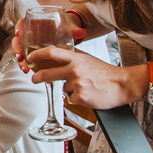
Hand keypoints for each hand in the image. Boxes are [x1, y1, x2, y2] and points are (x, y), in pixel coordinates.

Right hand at [13, 18, 85, 72]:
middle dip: (17, 48)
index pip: (23, 23)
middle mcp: (29, 34)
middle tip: (20, 56)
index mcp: (36, 24)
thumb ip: (74, 30)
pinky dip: (24, 64)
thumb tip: (81, 32)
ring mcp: (28, 44)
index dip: (19, 27)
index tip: (19, 33)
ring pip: (19, 50)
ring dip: (20, 59)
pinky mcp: (30, 54)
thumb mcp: (68, 29)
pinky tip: (27, 70)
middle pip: (17, 39)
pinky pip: (24, 58)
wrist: (66, 38)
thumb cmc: (64, 30)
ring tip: (25, 67)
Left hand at [24, 44, 145, 109]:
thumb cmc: (106, 72)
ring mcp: (77, 84)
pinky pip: (71, 99)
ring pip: (63, 89)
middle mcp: (74, 70)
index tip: (29, 57)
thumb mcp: (89, 59)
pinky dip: (77, 99)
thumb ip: (74, 57)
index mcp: (76, 59)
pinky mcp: (80, 98)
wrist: (123, 84)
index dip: (37, 55)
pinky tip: (89, 95)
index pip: (52, 53)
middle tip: (34, 79)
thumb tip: (59, 55)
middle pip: (47, 74)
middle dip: (37, 77)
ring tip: (86, 87)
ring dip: (70, 90)